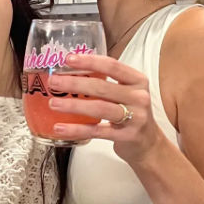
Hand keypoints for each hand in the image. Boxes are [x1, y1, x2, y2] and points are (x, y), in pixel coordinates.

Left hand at [47, 53, 164, 167]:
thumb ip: (107, 82)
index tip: (69, 59)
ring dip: (73, 105)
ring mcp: (134, 117)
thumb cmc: (132, 114)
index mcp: (137, 81)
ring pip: (99, 108)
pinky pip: (96, 131)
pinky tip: (60, 128)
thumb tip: (71, 71)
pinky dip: (76, 129)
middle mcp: (138, 97)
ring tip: (54, 103)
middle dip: (74, 83)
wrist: (149, 144)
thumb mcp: (127, 93)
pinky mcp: (126, 136)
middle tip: (54, 82)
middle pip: (102, 87)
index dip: (89, 61)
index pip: (112, 66)